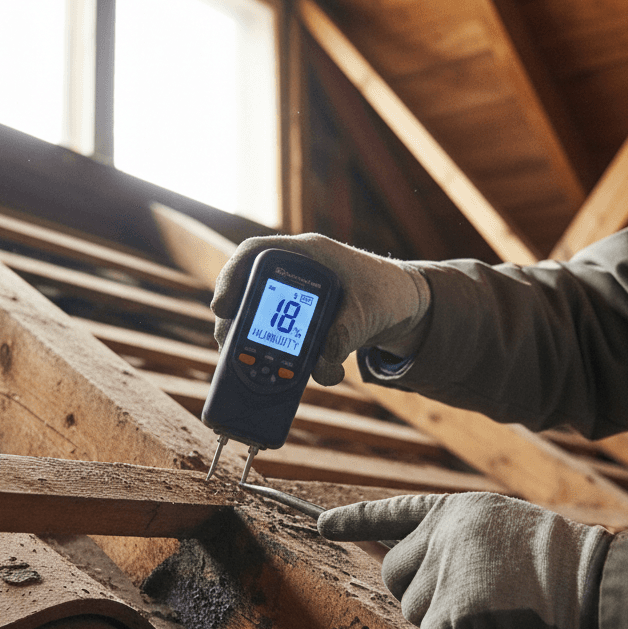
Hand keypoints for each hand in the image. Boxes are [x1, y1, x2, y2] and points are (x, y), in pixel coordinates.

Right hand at [211, 234, 430, 385]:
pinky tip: (304, 375)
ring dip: (255, 345)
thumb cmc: (387, 294)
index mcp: (308, 255)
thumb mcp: (369, 312)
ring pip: (260, 320)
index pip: (256, 253)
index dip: (231, 276)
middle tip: (228, 347)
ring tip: (257, 368)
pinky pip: (281, 341)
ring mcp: (297, 300)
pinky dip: (284, 361)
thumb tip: (322, 361)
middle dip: (235, 322)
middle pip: (248, 292)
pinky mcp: (304, 325)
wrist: (405, 308)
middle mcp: (296, 274)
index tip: (222, 307)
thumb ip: (346, 333)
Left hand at [318, 492, 610, 628]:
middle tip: (464, 599)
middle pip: (393, 575)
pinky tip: (493, 626)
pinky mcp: (451, 608)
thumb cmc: (550, 560)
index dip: (355, 520)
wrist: (583, 578)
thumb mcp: (496, 528)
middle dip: (417, 594)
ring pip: (414, 612)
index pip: (391, 512)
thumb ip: (453, 541)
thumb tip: (412, 573)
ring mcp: (442, 570)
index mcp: (452, 510)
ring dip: (446, 621)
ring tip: (493, 606)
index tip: (323, 526)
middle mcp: (439, 535)